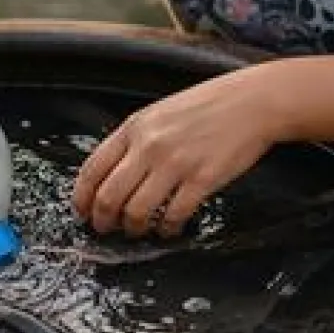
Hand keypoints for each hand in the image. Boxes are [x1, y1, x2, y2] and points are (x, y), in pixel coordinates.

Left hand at [72, 68, 281, 237]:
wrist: (251, 102)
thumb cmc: (207, 107)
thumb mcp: (159, 113)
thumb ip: (134, 140)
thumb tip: (112, 174)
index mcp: (134, 127)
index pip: (93, 169)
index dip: (82, 198)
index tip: (82, 212)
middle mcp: (150, 146)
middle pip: (109, 196)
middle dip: (103, 221)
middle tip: (106, 229)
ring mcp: (175, 163)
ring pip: (137, 212)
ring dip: (134, 229)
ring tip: (139, 230)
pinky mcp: (202, 179)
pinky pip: (174, 215)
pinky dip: (167, 229)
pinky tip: (170, 228)